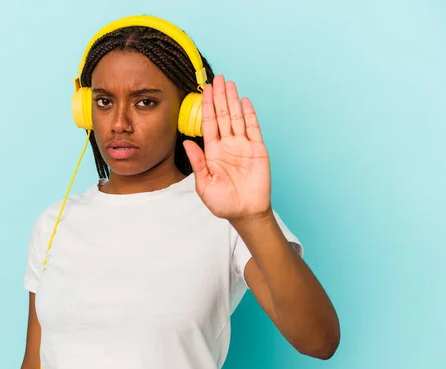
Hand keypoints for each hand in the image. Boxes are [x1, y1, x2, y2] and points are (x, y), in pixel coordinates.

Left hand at [183, 75, 271, 221]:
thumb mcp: (204, 184)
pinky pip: (253, 128)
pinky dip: (250, 114)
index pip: (208, 123)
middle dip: (219, 97)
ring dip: (233, 100)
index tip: (203, 90)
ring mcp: (243, 146)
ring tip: (229, 83)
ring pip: (237, 118)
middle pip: (223, 115)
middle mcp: (227, 145)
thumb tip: (188, 143)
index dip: (206, 106)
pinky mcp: (258, 150)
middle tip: (216, 78)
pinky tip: (244, 101)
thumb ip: (198, 162)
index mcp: (213, 151)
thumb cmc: (223, 202)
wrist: (245, 213)